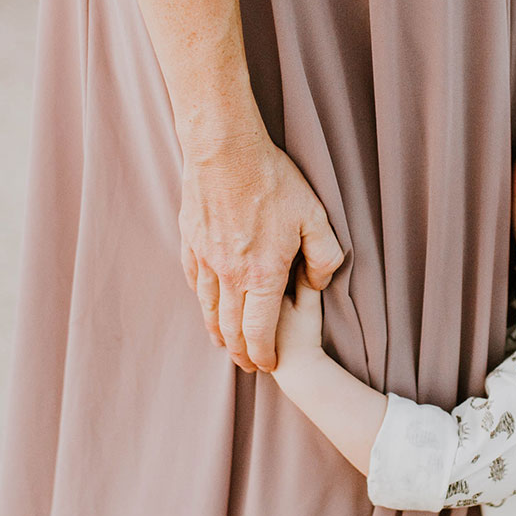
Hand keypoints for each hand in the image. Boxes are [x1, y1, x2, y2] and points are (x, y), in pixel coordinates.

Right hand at [179, 128, 342, 373]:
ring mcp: (205, 260)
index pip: (259, 332)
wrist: (224, 150)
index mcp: (262, 276)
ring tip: (224, 342)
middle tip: (247, 364)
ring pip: (208, 308)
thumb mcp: (315, 216)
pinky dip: (202, 299)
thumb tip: (318, 282)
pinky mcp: (190, 242)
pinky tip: (207, 302)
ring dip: (217, 331)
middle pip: (230, 329)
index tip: (267, 365)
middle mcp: (229, 276)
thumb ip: (324, 256)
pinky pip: (194, 281)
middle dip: (240, 353)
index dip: (263, 354)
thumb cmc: (273, 181)